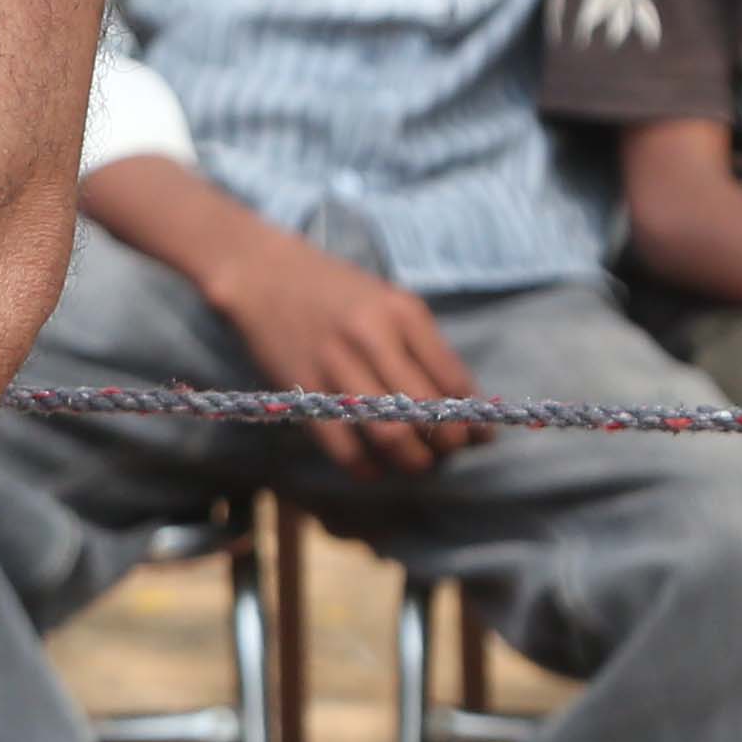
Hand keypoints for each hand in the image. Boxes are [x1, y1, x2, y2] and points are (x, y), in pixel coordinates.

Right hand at [193, 215, 476, 476]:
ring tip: (417, 462)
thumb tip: (467, 408)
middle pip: (426, 413)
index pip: (453, 380)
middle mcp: (371, 336)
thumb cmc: (336, 291)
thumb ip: (425, 350)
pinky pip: (344, 448)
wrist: (263, 273)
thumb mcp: (389, 304)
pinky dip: (368, 468)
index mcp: (402, 312)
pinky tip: (375, 466)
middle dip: (448, 447)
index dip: (472, 419)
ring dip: (413, 462)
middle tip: (448, 454)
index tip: (479, 436)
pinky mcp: (304, 389)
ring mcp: (334, 364)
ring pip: (390, 435)